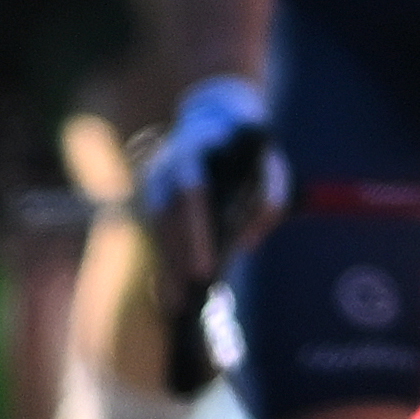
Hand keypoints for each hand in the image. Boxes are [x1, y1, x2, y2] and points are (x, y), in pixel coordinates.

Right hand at [140, 73, 274, 291]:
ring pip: (156, 228)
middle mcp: (168, 162)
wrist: (216, 114)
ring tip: (177, 304)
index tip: (206, 269)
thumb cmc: (250, 149)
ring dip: (166, 265)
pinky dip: (162, 261)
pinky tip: (167, 292)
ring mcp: (154, 179)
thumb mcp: (270, 164)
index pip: (193, 190)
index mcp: (199, 147)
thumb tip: (246, 243)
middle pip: (168, 217)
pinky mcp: (149, 195)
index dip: (197, 233)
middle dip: (178, 259)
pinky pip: (154, 234)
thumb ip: (268, 199)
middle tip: (189, 298)